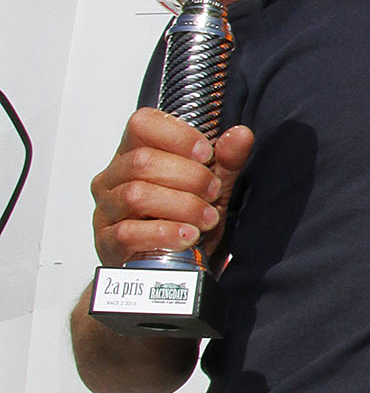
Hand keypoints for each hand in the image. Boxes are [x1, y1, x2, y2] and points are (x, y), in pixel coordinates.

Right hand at [91, 108, 252, 267]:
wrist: (170, 268)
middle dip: (189, 177)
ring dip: (182, 206)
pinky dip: (165, 233)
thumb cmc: (183, 220)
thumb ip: (226, 161)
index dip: (177, 135)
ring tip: (206, 218)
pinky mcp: (106, 243)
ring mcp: (106, 210)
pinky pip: (128, 232)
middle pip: (142, 161)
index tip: (206, 154)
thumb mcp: (211, 187)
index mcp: (134, 154)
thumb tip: (240, 134)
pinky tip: (187, 236)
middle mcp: (114, 178)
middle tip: (213, 192)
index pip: (142, 124)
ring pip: (136, 195)